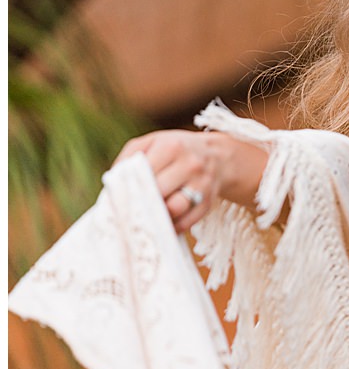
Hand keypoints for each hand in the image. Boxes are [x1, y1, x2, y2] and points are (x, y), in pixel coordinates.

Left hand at [113, 129, 257, 233]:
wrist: (216, 156)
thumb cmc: (175, 150)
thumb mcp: (153, 142)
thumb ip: (129, 157)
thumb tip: (112, 184)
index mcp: (172, 147)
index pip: (143, 173)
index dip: (127, 187)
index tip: (116, 197)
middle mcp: (190, 165)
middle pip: (158, 192)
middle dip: (140, 202)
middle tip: (127, 209)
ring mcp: (202, 185)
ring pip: (174, 209)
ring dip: (156, 216)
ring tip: (144, 217)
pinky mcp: (208, 203)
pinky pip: (186, 222)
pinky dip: (170, 226)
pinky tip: (161, 222)